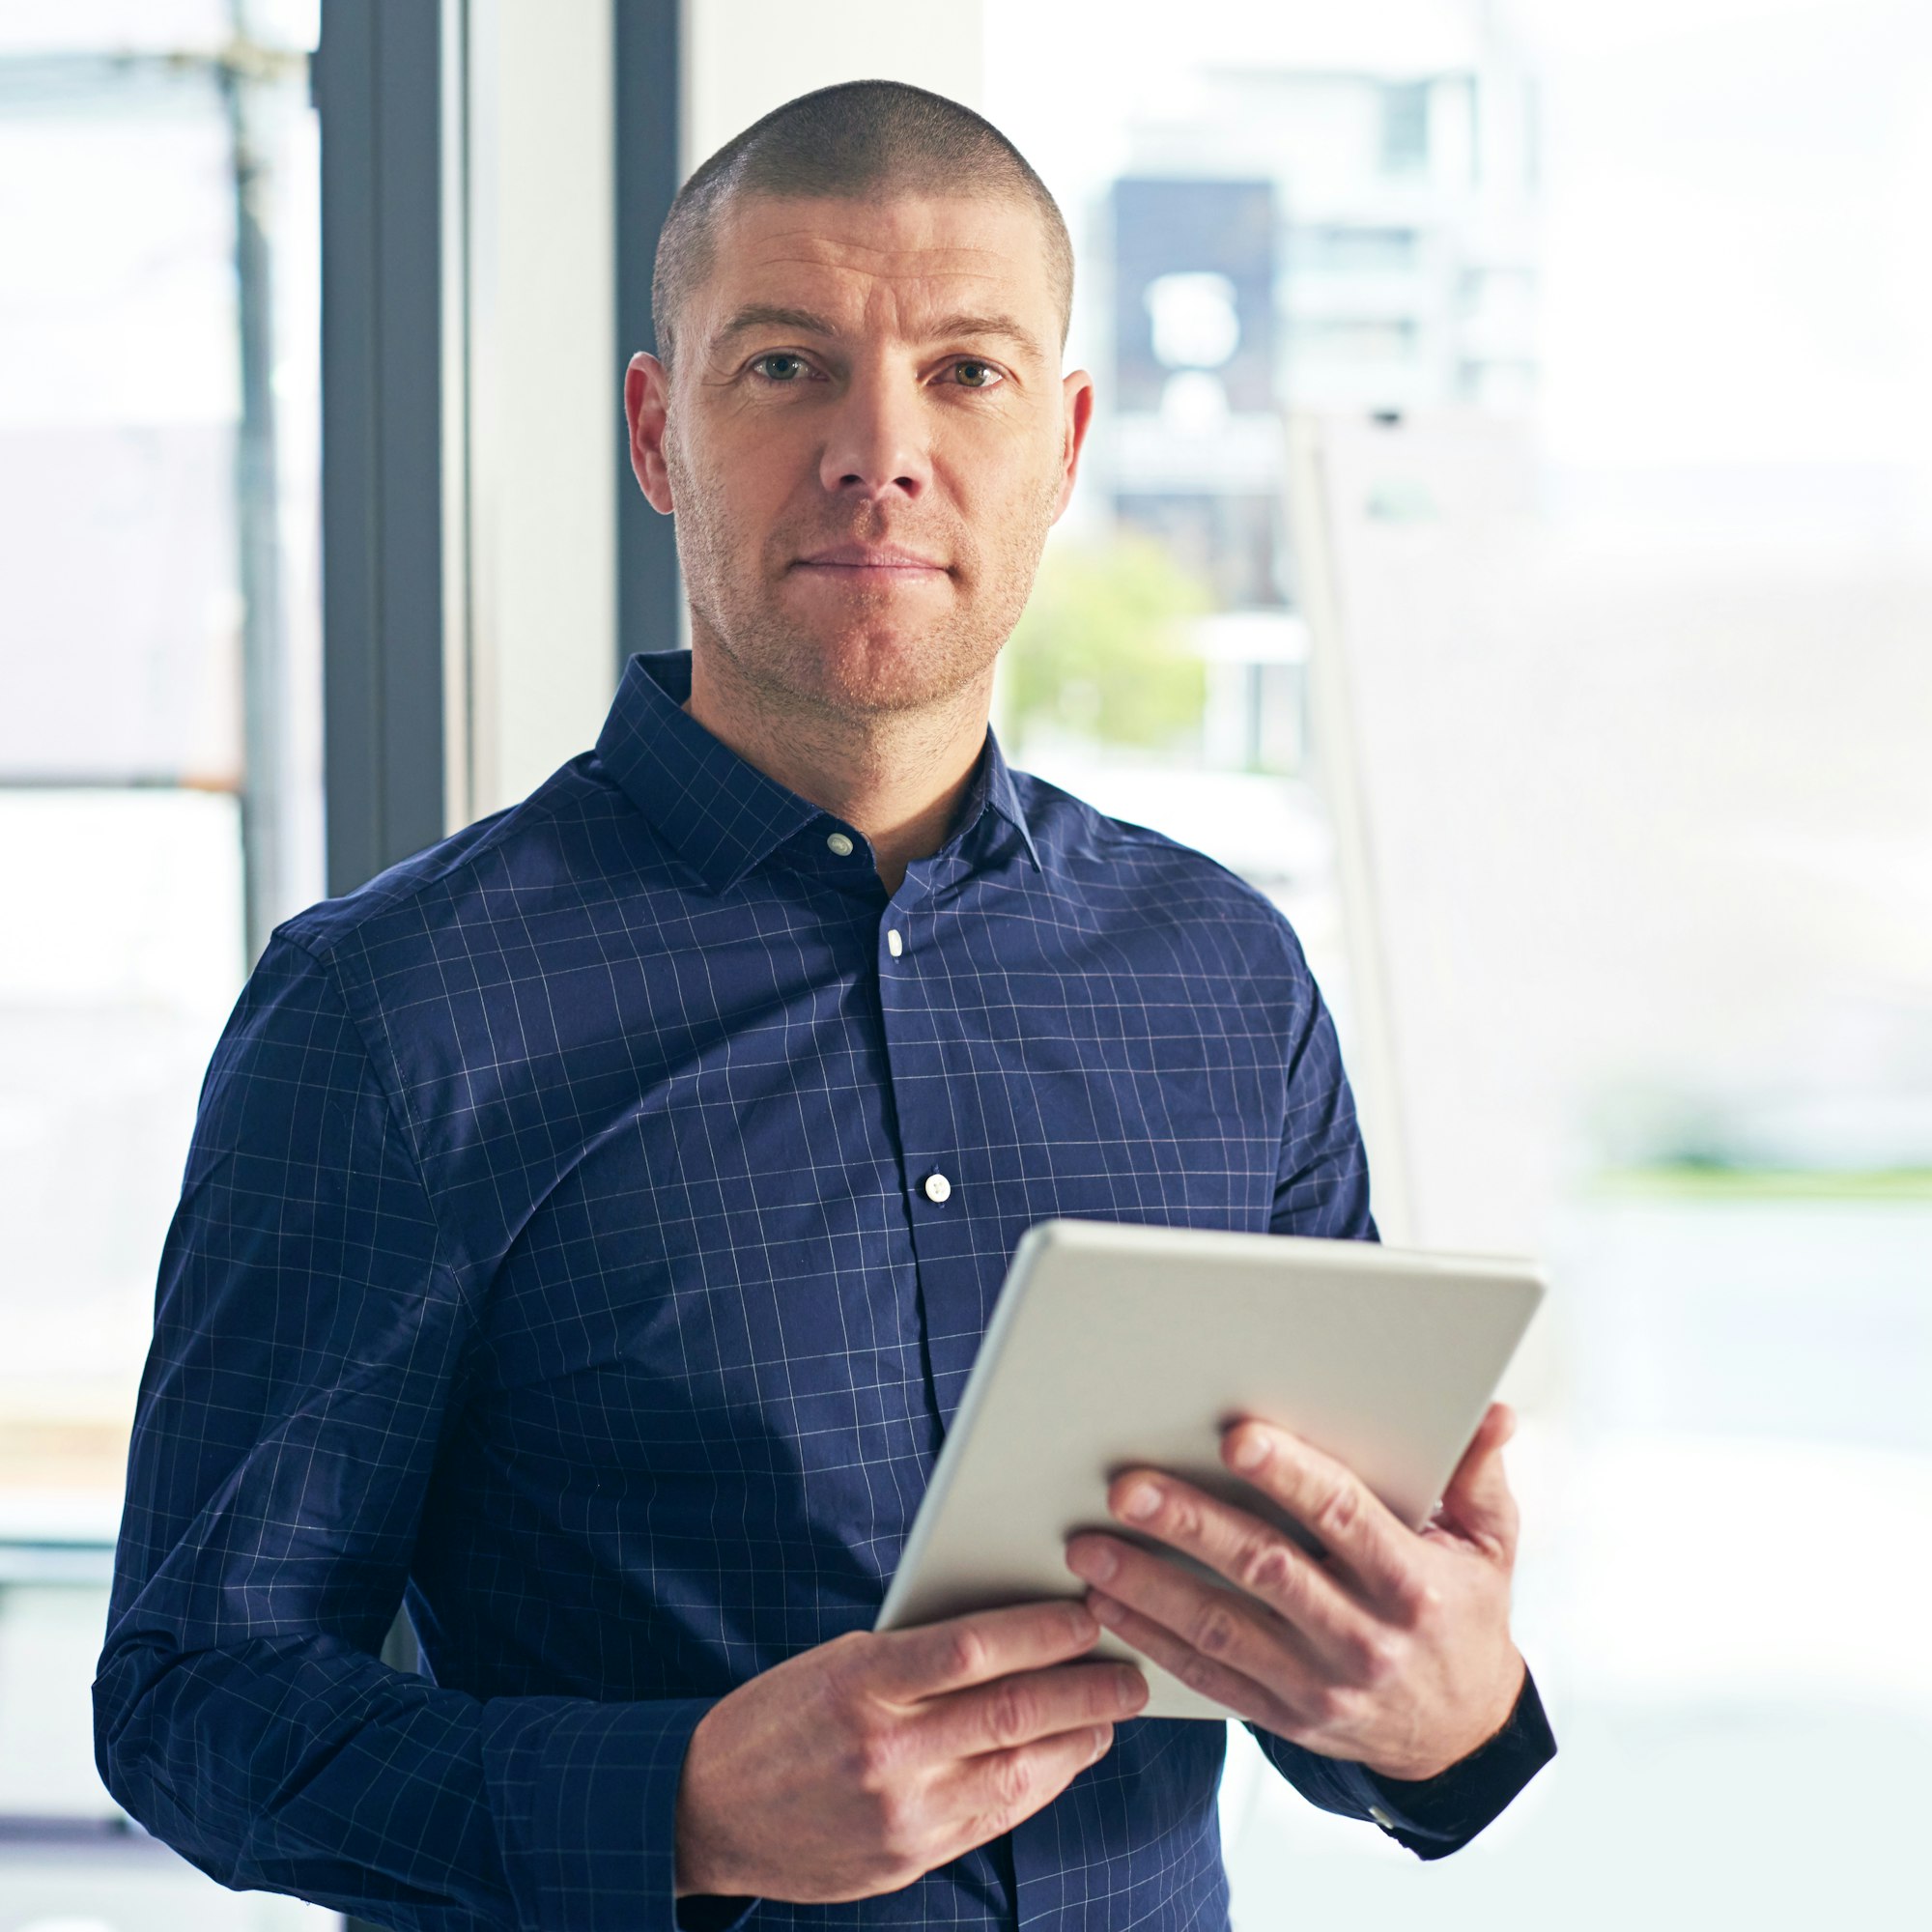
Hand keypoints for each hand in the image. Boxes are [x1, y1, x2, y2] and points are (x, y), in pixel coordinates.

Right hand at [674, 1600, 1147, 1901]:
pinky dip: (1042, 1783)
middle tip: (1130, 1670)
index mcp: (861, 1683)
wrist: (707, 1811)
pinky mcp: (908, 1858)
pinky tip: (1065, 1759)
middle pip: (1012, 1713)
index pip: (974, 1647)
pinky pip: (995, 1817)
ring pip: (1019, 1772)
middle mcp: (885, 1751)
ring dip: (1078, 1740)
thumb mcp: (836, 1662)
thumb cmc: (779, 1716)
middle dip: (1086, 1689)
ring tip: (1110, 1713)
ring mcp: (900, 1814)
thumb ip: (917, 1656)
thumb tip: (1013, 1634)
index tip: (1088, 1612)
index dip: (1042, 1629)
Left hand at [1064, 1403, 1526, 1781]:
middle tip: (1128, 1487)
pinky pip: (1207, 1676)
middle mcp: (1363, 1638)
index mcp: (1412, 1585)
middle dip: (1192, 1525)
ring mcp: (1318, 1685)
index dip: (1292, 1477)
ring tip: (1090, 1544)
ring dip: (1149, 1585)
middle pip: (1267, 1570)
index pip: (1345, 1518)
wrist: (1461, 1737)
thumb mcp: (1490, 1545)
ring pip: (1221, 1628)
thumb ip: (1476, 1473)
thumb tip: (1492, 1409)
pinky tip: (1107, 1601)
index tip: (1236, 1437)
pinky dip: (1151, 1638)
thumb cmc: (1465, 1615)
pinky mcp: (1282, 1716)